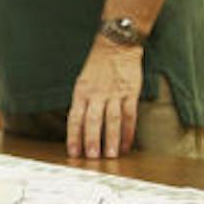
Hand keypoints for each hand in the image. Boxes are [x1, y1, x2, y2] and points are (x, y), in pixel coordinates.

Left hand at [66, 42, 142, 159]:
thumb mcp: (82, 81)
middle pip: (93, 120)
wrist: (117, 45)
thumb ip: (81, 103)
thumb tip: (78, 128)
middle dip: (92, 140)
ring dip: (111, 139)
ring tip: (111, 155)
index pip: (75, 117)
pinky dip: (128, 131)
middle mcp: (97, 93)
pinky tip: (127, 145)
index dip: (74, 136)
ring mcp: (115, 93)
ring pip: (112, 119)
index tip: (73, 153)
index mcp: (81, 91)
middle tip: (92, 158)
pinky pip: (129, 115)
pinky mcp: (131, 92)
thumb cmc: (97, 65)